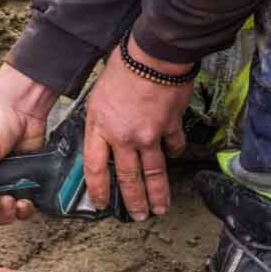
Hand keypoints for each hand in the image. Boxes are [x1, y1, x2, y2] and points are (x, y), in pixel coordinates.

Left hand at [84, 38, 193, 220]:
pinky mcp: (171, 126)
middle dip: (134, 201)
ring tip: (160, 208)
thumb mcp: (97, 98)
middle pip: (128, 177)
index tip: (101, 203)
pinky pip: (173, 145)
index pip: (95, 169)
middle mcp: (124, 138)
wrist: (153, 55)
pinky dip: (174, 151)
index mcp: (101, 129)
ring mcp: (149, 135)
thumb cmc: (122, 69)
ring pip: (153, 171)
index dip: (98, 190)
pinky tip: (175, 155)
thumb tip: (102, 140)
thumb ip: (99, 123)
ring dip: (157, 192)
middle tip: (139, 216)